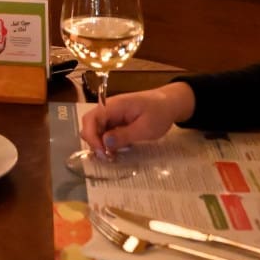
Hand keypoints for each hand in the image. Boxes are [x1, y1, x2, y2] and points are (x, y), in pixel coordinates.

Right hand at [78, 82, 194, 158]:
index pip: (91, 119)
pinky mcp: (116, 119)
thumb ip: (124, 135)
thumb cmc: (159, 113)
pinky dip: (107, 141)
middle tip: (107, 157)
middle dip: (93, 141)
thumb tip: (104, 143)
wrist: (170, 103)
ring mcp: (112, 113)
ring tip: (112, 156)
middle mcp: (109, 108)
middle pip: (89, 123)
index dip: (92, 137)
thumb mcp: (145, 128)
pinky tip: (116, 150)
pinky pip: (105, 130)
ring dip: (100, 143)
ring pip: (96, 128)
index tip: (102, 153)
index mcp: (115, 105)